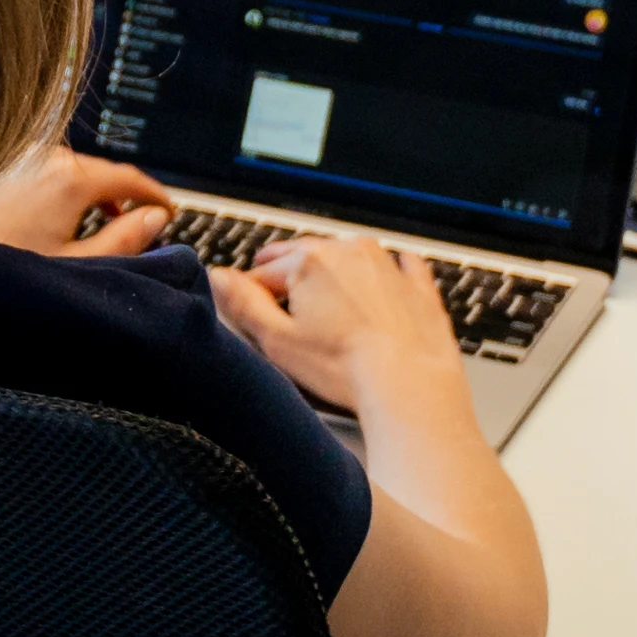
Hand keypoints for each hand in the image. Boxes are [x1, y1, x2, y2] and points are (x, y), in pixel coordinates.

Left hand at [0, 151, 172, 259]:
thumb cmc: (3, 266)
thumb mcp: (77, 263)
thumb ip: (124, 240)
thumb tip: (155, 220)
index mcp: (70, 177)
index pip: (130, 177)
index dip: (155, 195)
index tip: (167, 210)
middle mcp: (46, 156)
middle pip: (102, 171)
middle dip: (125, 197)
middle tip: (142, 223)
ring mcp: (20, 156)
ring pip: (73, 170)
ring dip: (94, 193)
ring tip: (105, 223)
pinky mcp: (0, 165)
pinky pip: (46, 170)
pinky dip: (65, 188)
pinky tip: (63, 214)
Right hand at [208, 226, 475, 426]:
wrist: (411, 385)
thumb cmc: (346, 369)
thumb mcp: (277, 340)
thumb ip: (243, 303)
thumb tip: (218, 277)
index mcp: (310, 260)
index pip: (264, 271)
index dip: (255, 297)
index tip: (258, 319)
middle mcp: (349, 250)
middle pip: (304, 259)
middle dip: (292, 282)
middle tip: (290, 317)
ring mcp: (388, 265)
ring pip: (348, 259)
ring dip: (335, 277)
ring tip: (331, 314)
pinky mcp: (417, 285)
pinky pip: (398, 268)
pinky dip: (385, 277)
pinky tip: (379, 296)